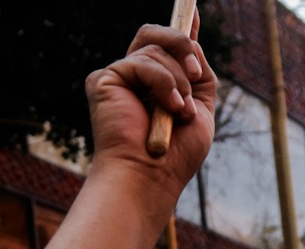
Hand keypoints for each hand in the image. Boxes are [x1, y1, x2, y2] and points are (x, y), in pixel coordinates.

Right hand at [85, 21, 216, 202]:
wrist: (151, 177)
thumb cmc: (176, 155)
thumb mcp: (200, 108)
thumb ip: (199, 74)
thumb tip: (194, 40)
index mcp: (154, 86)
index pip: (165, 47)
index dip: (181, 28)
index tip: (193, 12)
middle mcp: (133, 79)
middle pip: (155, 34)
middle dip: (182, 46)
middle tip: (195, 75)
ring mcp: (117, 78)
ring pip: (155, 49)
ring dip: (178, 80)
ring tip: (180, 111)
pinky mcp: (104, 80)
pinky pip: (142, 61)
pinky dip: (163, 83)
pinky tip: (169, 108)